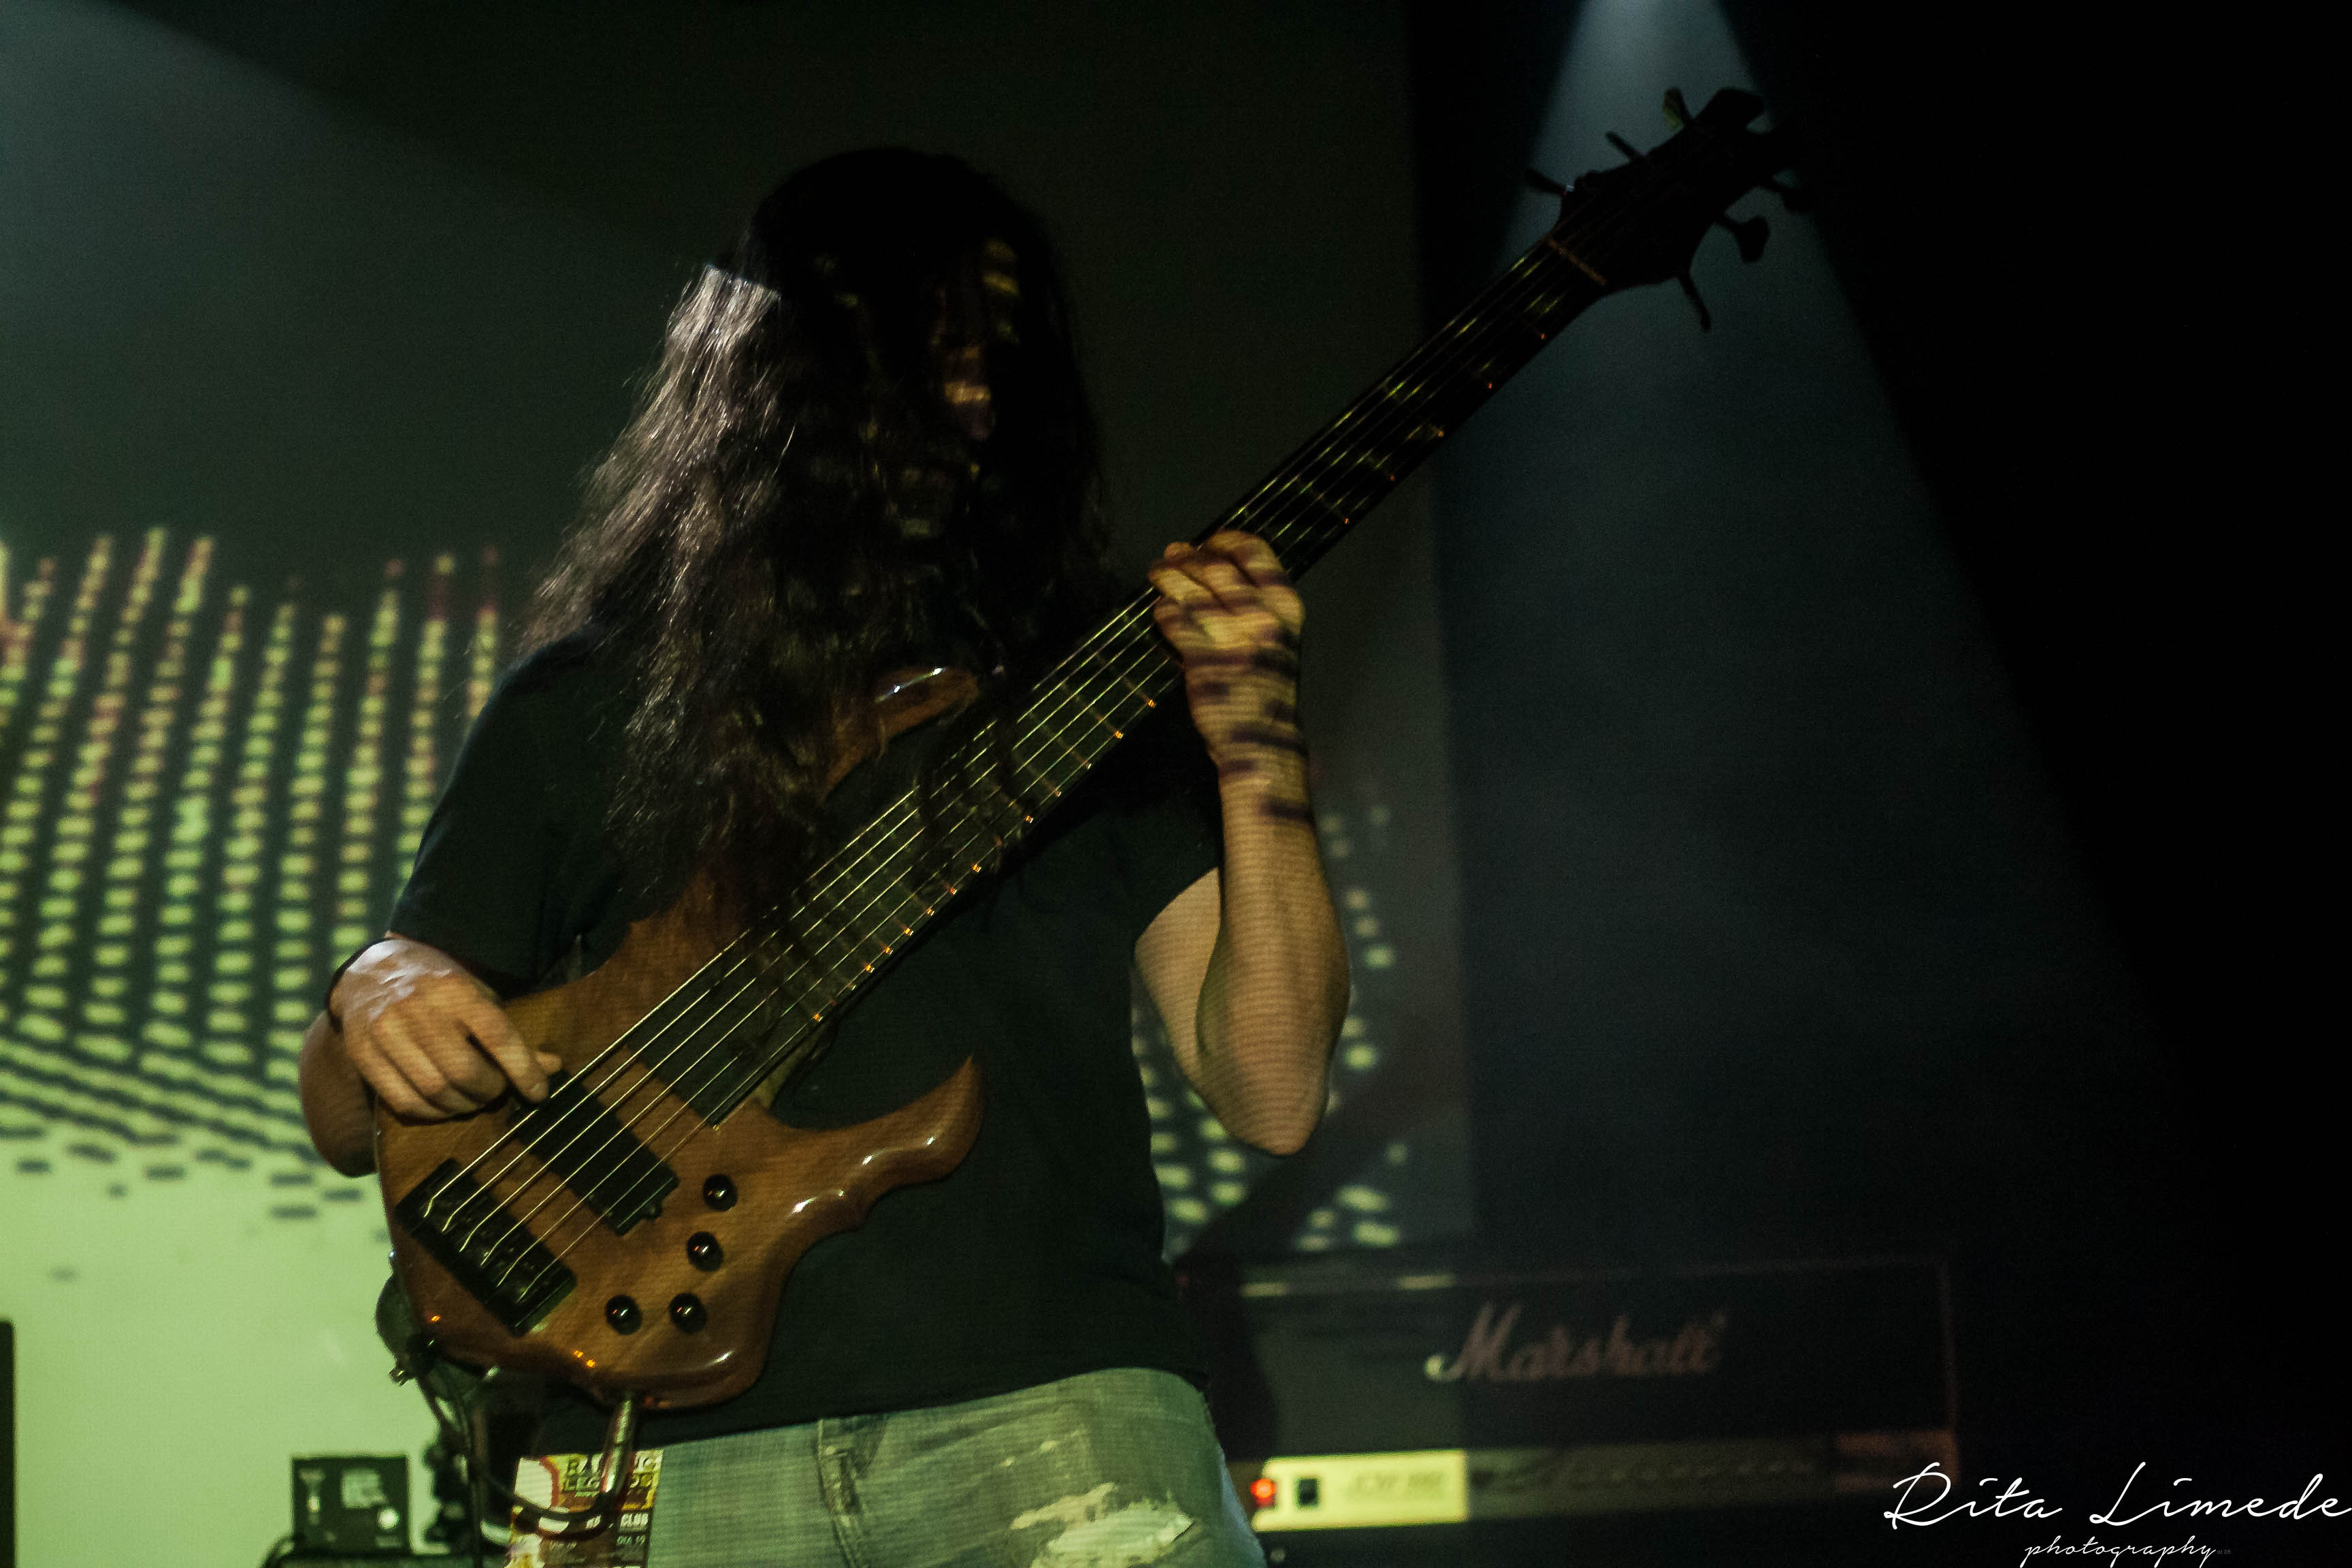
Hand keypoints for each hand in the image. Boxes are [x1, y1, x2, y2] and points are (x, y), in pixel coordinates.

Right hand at [331, 937, 560, 1119]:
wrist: (371, 973)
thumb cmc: (437, 988)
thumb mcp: (477, 997)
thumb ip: (510, 1034)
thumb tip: (552, 1067)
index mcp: (454, 989)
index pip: (497, 1035)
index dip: (523, 1069)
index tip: (539, 1092)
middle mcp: (417, 1009)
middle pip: (464, 1071)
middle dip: (490, 1091)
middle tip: (497, 1091)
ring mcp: (386, 1032)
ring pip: (434, 1091)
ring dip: (463, 1106)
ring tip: (472, 1099)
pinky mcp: (363, 1054)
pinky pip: (404, 1101)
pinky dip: (432, 1113)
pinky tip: (444, 1105)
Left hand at [1148, 531, 1309, 812]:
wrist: (1263, 742)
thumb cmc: (1268, 689)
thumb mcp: (1279, 640)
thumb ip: (1257, 607)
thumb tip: (1217, 570)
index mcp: (1286, 608)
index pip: (1256, 554)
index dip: (1226, 540)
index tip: (1208, 541)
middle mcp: (1263, 618)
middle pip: (1217, 569)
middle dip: (1189, 557)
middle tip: (1172, 553)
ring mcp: (1233, 639)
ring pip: (1191, 591)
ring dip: (1169, 576)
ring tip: (1157, 571)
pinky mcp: (1204, 661)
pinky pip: (1175, 622)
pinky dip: (1163, 610)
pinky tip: (1159, 608)